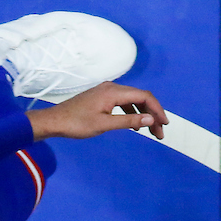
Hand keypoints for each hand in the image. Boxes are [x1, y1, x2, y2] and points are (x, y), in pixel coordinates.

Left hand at [27, 82, 167, 140]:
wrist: (55, 121)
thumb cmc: (77, 123)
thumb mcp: (105, 124)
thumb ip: (128, 120)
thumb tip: (150, 119)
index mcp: (113, 91)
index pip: (144, 96)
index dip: (157, 110)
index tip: (164, 125)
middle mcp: (112, 87)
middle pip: (141, 97)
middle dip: (153, 114)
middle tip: (160, 133)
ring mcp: (107, 91)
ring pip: (133, 100)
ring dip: (144, 114)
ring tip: (151, 131)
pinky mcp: (102, 98)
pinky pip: (124, 102)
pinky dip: (132, 113)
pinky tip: (135, 125)